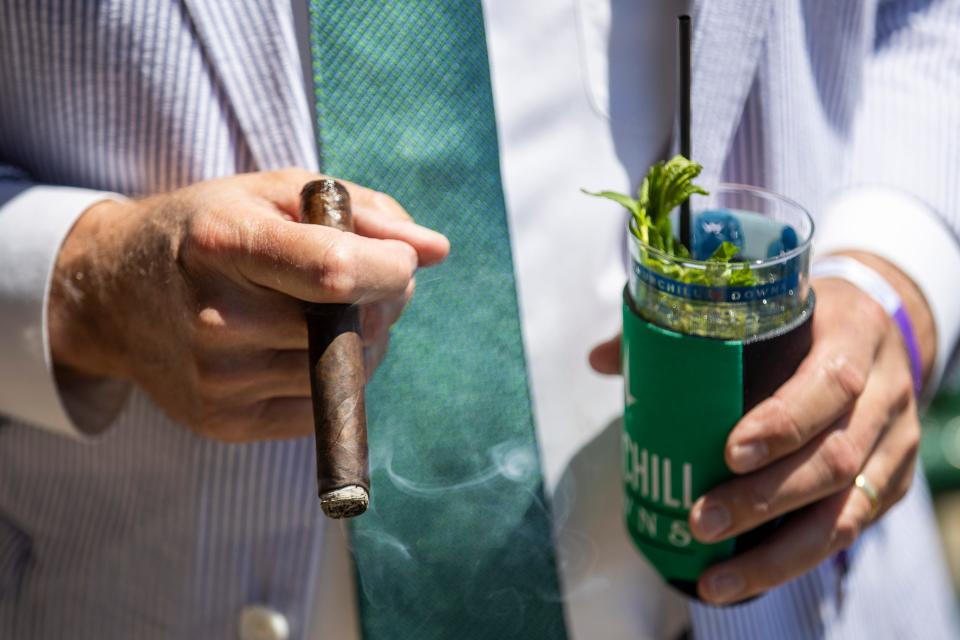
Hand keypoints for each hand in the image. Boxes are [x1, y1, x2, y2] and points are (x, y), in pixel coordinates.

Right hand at [49, 168, 448, 440]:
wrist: (114, 293)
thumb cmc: (210, 230)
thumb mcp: (276, 193)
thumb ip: (364, 211)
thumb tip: (437, 251)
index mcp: (224, 243)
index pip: (336, 272)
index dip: (392, 269)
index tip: (400, 260)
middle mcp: (215, 318)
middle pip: (349, 328)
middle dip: (385, 304)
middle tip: (369, 281)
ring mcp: (217, 380)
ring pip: (344, 374)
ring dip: (364, 343)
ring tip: (329, 313)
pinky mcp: (223, 422)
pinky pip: (321, 411)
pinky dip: (334, 379)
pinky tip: (305, 348)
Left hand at [589, 252, 933, 603]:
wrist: (882, 333)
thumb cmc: (805, 322)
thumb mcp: (767, 308)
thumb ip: (683, 331)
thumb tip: (600, 359)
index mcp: (852, 336)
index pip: (828, 385)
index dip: (782, 423)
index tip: (728, 452)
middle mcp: (883, 395)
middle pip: (833, 458)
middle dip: (764, 499)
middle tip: (702, 520)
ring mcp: (892, 444)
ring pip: (846, 511)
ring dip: (778, 552)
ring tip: (717, 576)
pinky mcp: (889, 484)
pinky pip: (850, 531)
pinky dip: (795, 560)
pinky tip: (748, 579)